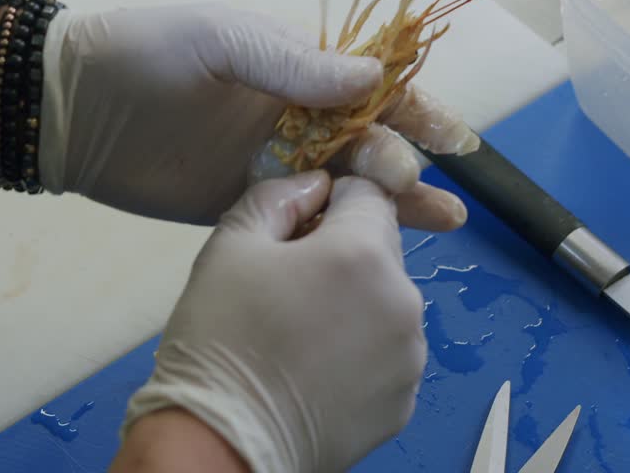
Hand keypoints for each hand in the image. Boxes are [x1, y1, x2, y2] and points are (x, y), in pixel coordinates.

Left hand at [37, 3, 476, 227]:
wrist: (69, 108)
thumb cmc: (143, 55)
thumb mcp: (219, 42)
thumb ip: (291, 64)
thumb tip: (370, 79)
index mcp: (292, 67)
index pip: (369, 86)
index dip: (414, 108)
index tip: (452, 136)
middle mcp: (291, 115)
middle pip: (366, 140)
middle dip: (399, 159)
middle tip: (405, 183)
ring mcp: (268, 163)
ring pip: (345, 185)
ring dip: (393, 202)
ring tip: (446, 223)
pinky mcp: (241, 204)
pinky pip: (302, 218)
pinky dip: (337, 231)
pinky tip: (372, 249)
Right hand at [119, 172, 426, 472]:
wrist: (221, 445)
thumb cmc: (220, 340)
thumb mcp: (231, 245)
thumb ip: (278, 197)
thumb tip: (313, 185)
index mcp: (363, 252)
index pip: (368, 193)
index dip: (329, 202)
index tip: (295, 230)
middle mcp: (403, 301)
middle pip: (381, 249)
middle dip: (341, 255)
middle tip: (286, 287)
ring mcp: (409, 357)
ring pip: (386, 303)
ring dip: (355, 304)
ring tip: (298, 333)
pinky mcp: (404, 402)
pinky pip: (387, 354)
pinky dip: (360, 352)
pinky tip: (314, 368)